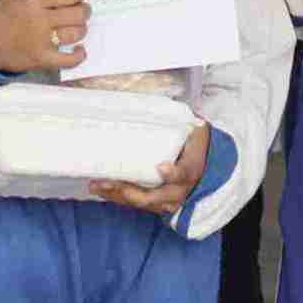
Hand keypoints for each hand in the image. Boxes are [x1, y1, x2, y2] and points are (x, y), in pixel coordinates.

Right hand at [0, 0, 90, 74]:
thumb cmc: (1, 15)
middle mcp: (41, 19)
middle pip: (77, 13)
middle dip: (85, 10)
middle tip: (83, 10)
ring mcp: (43, 40)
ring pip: (76, 33)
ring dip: (81, 28)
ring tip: (78, 27)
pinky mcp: (43, 59)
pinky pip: (69, 59)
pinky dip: (79, 55)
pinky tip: (79, 49)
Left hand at [93, 122, 208, 217]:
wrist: (206, 171)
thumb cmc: (196, 147)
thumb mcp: (196, 132)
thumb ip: (184, 118)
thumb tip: (167, 97)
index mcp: (190, 171)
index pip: (182, 174)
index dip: (172, 174)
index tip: (161, 167)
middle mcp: (178, 192)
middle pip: (152, 197)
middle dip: (128, 191)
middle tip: (108, 181)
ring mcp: (166, 202)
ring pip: (140, 203)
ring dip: (116, 195)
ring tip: (96, 185)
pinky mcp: (155, 205)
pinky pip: (135, 204)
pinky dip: (117, 197)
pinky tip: (100, 189)